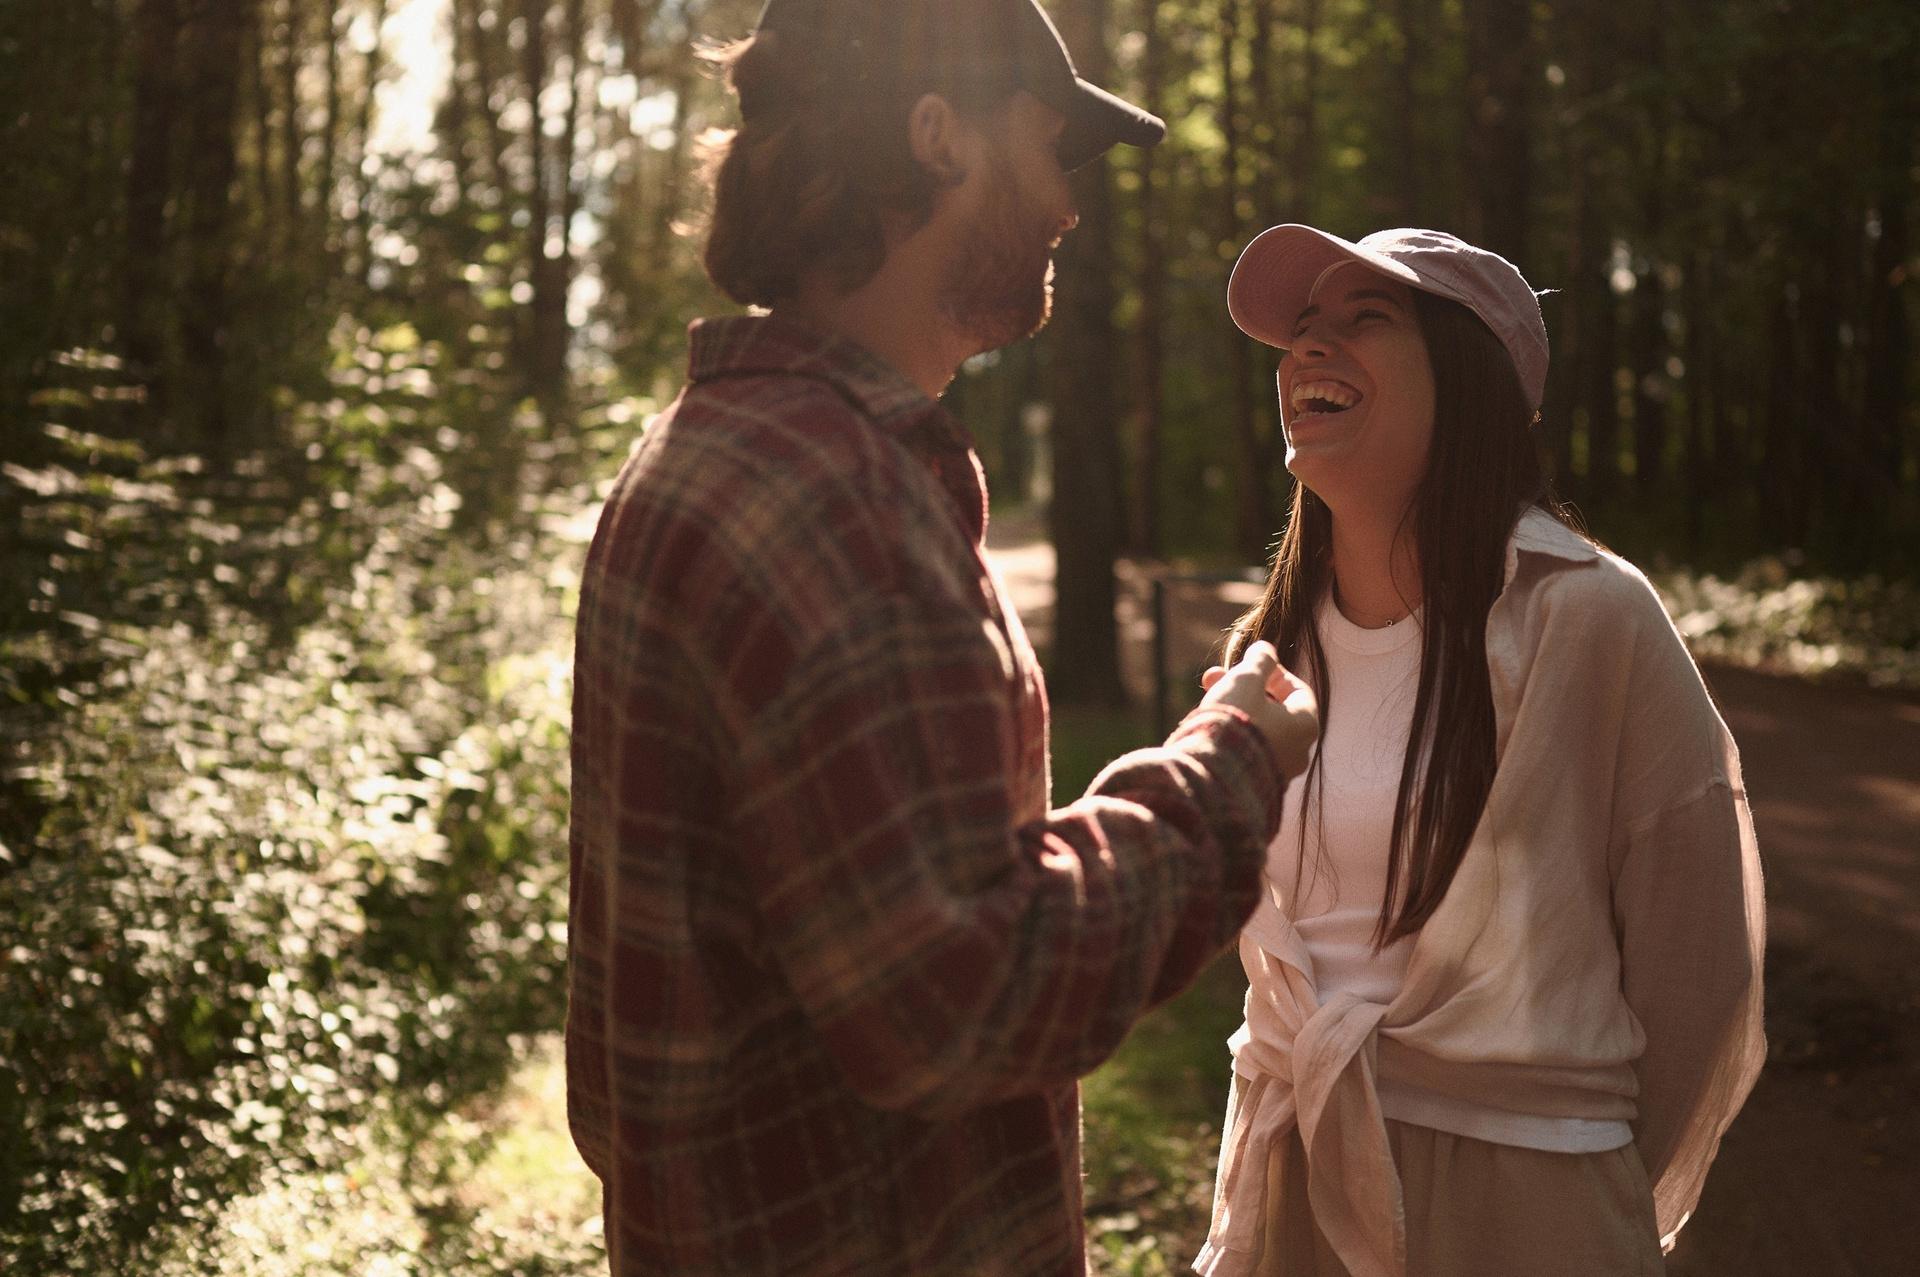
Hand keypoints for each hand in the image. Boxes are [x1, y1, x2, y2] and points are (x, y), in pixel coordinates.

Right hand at [1197, 641, 1317, 778]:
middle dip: (1245, 689)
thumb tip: (1266, 649)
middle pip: (1275, 711)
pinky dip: (1232, 737)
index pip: (1298, 691)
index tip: (1251, 663)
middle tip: (1216, 678)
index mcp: (1305, 725)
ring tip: (1205, 700)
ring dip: (1235, 711)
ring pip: (1258, 732)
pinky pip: (1247, 754)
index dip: (1274, 672)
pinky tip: (1208, 728)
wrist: (1213, 777)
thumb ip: (1260, 661)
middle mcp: (1298, 752)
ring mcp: (1277, 773)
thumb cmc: (1236, 722)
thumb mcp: (1247, 680)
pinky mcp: (1255, 787)